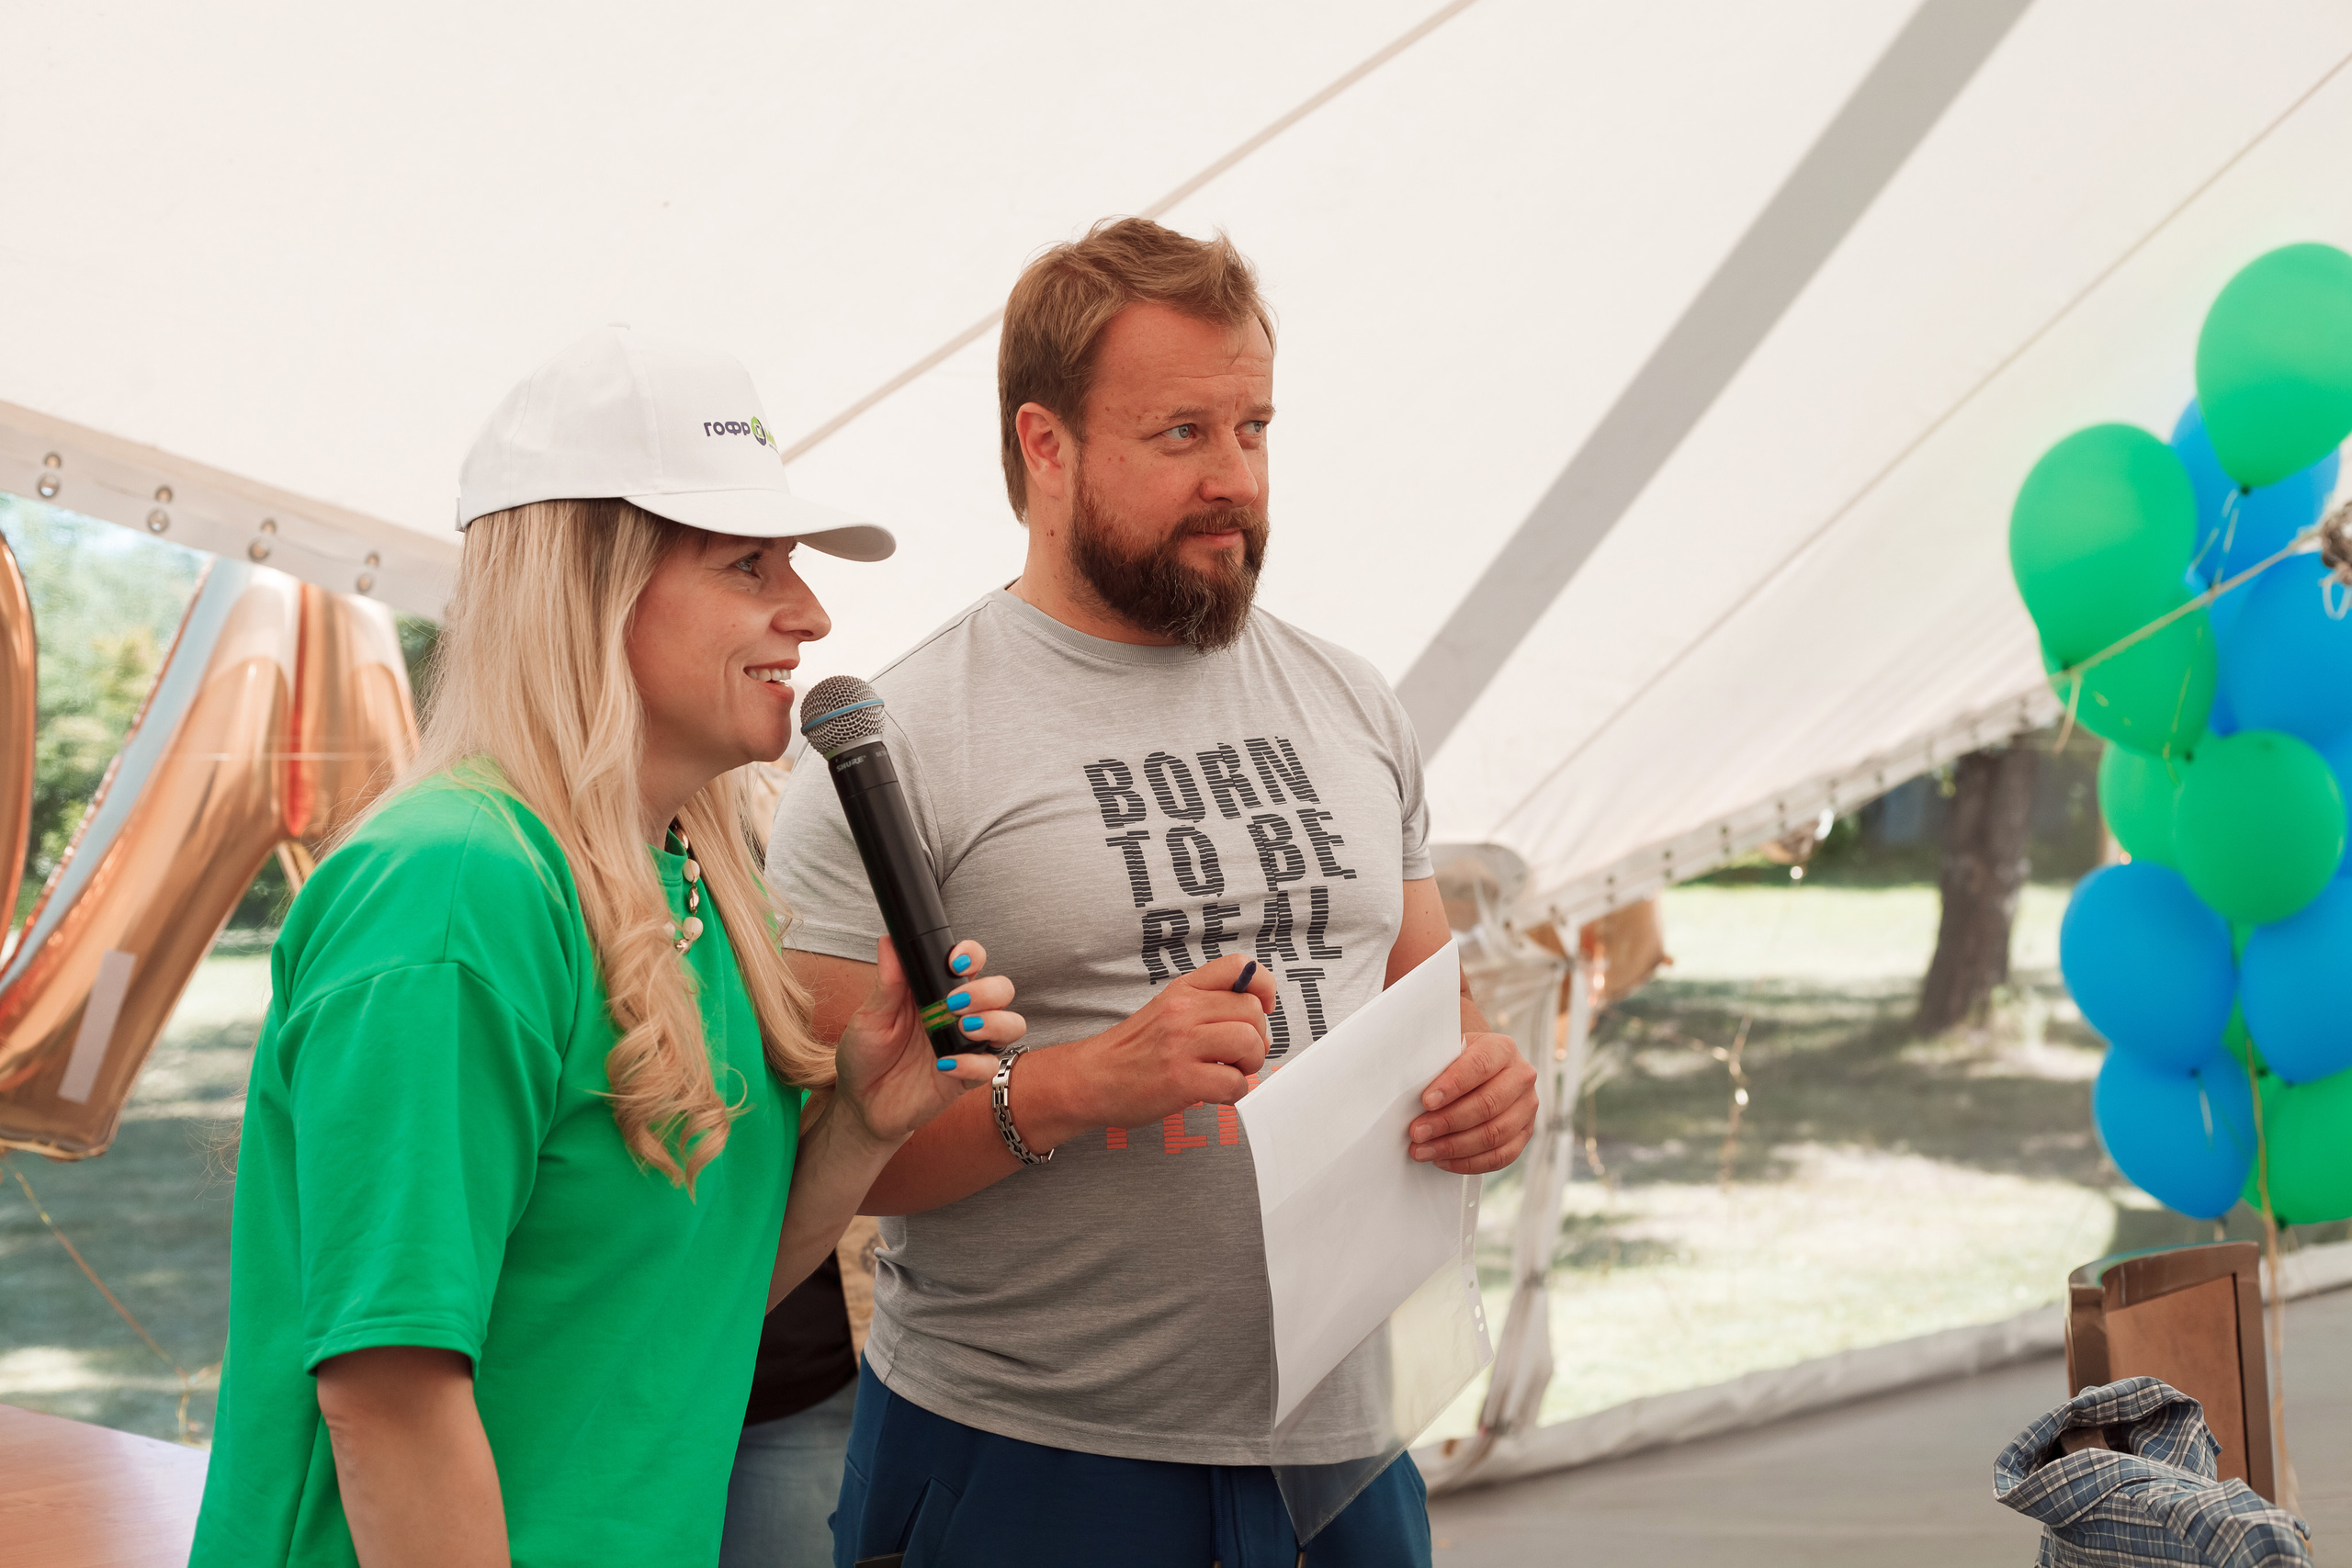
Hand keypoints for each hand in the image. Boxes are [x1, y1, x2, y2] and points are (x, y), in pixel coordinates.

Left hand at [832, 936, 1022, 1148]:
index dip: (973, 955)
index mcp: (937, 992)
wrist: (860, 1102)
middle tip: (956, 1002)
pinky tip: (945, 1065)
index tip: (955, 962)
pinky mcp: (967, 1077)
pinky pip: (989, 1067)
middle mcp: (959, 1015)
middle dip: (988, 990)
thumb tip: (889, 942)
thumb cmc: (865, 1055)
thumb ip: (887, 982)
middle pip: (1002, 990)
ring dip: (995, 1022)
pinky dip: (972, 1064)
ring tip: (963, 1028)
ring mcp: (967, 1045)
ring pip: (1011, 1024)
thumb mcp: (870, 1017)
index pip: (972, 963)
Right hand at [1020, 953, 1274, 1144]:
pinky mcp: (1181, 1079)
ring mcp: (1182, 1044)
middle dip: (1257, 1038)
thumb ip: (1205, 1006)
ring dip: (1248, 1065)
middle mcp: (1183, 1011)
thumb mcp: (1166, 1010)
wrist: (1089, 1079)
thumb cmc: (1131, 1052)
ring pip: (1249, 1043)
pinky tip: (1213, 1092)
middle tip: (1238, 1054)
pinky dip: (1233, 1093)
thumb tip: (1255, 1019)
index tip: (1261, 1008)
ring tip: (1228, 1071)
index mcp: (1182, 990)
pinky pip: (1234, 1083)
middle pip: (1252, 1011)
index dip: (1262, 987)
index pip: (1239, 967)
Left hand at [1409, 1031, 1537, 1173]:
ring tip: (1423, 1150)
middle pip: (1487, 1105)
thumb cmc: (1457, 1062)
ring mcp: (1527, 1107)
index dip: (1453, 1085)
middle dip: (1447, 1122)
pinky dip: (1468, 1163)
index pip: (1479, 1066)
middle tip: (1417, 1132)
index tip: (1426, 1101)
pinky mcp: (1525, 1133)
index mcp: (1502, 1049)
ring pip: (1494, 1134)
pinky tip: (1442, 1160)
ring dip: (1454, 1147)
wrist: (1480, 1070)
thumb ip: (1436, 1067)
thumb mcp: (1449, 1053)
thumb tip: (1411, 1094)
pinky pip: (1500, 1156)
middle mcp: (1521, 1077)